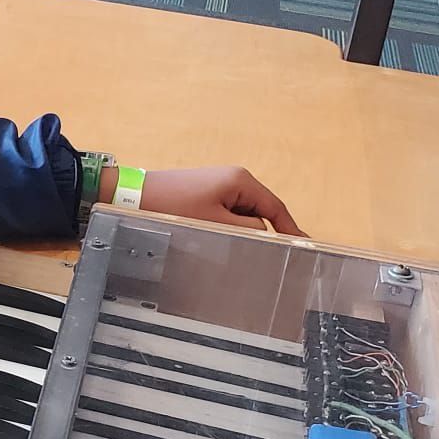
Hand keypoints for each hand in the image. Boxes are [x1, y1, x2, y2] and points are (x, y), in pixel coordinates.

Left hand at [136, 166, 304, 235]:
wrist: (135, 196)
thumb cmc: (173, 207)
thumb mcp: (216, 223)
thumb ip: (248, 230)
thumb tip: (266, 235)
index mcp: (241, 180)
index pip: (276, 208)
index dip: (291, 229)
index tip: (304, 246)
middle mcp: (234, 178)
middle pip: (261, 212)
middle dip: (264, 234)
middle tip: (269, 260)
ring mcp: (220, 185)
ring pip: (243, 215)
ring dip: (242, 233)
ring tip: (237, 251)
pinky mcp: (206, 194)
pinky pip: (228, 214)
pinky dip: (229, 228)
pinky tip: (221, 241)